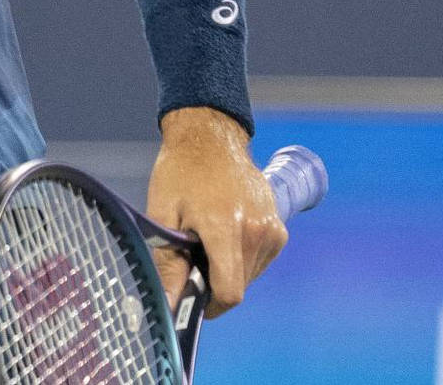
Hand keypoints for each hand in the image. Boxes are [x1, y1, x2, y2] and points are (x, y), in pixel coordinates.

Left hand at [146, 108, 286, 317]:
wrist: (211, 138)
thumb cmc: (181, 172)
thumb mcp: (163, 213)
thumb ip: (168, 262)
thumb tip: (168, 303)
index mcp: (225, 227)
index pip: (229, 292)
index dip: (209, 305)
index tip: (192, 299)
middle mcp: (256, 231)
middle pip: (238, 285)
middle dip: (213, 283)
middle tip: (190, 256)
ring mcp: (272, 230)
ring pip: (249, 275)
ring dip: (227, 270)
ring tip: (206, 238)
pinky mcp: (279, 228)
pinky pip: (259, 260)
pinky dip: (240, 258)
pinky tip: (223, 233)